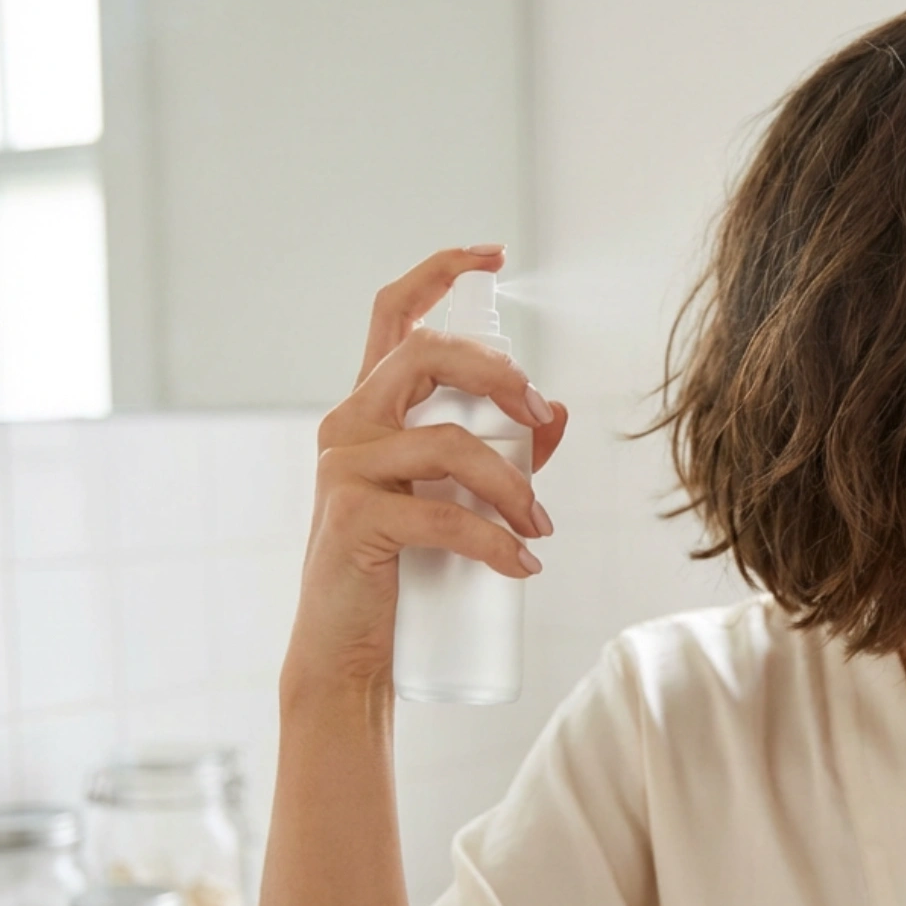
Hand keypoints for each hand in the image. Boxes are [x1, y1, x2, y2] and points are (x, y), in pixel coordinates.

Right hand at [285, 245, 568, 683]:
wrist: (347, 651)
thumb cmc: (400, 573)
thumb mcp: (455, 501)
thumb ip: (504, 455)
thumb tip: (560, 414)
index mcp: (370, 408)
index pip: (395, 314)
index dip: (440, 271)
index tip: (492, 254)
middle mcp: (349, 424)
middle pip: (427, 354)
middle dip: (500, 374)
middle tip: (542, 416)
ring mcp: (345, 468)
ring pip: (449, 442)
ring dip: (514, 484)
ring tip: (540, 526)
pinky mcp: (352, 517)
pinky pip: (443, 515)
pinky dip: (496, 540)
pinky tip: (523, 564)